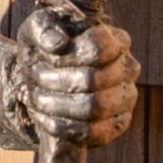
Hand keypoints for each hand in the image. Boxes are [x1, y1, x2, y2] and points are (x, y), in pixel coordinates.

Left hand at [16, 8, 139, 146]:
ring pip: (92, 108)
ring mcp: (126, 98)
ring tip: (36, 95)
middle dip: (54, 80)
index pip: (98, 47)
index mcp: (114, 39)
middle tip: (35, 76)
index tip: (45, 56)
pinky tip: (43, 114)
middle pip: (92, 80)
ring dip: (54, 103)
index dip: (67, 55)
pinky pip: (91, 132)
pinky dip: (60, 125)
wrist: (44, 78)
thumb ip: (44, 29)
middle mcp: (128, 68)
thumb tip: (59, 45)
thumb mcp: (36, 30)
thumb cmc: (44, 48)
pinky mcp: (117, 125)